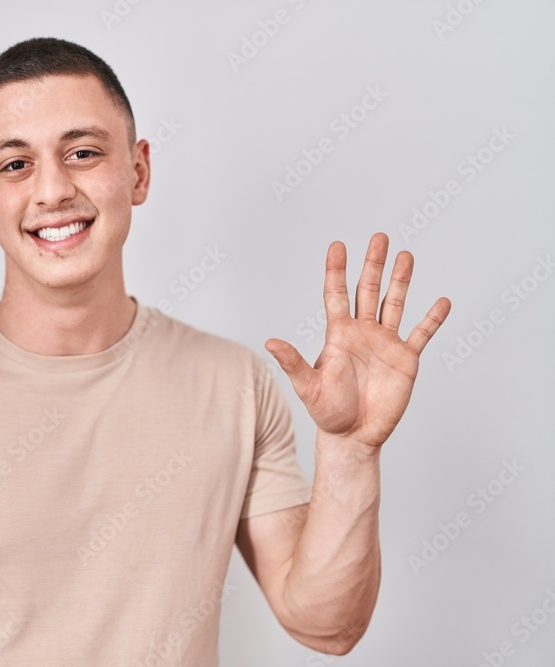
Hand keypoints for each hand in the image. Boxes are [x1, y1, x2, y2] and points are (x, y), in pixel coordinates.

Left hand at [265, 233, 449, 449]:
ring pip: (394, 304)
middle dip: (373, 264)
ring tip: (406, 255)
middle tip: (379, 237)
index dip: (336, 270)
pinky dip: (432, 319)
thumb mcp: (308, 386)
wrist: (353, 436)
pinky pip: (422, 334)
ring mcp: (385, 344)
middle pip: (368, 290)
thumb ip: (292, 362)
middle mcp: (362, 333)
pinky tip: (442, 301)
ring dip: (400, 281)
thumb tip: (269, 342)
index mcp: (338, 334)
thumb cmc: (327, 413)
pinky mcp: (406, 360)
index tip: (337, 245)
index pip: (337, 294)